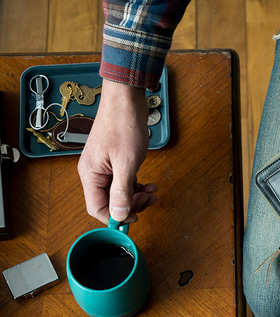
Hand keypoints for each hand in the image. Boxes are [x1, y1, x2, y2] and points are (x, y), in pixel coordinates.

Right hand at [78, 79, 157, 224]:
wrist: (127, 99)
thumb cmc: (123, 125)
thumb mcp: (126, 163)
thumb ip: (122, 192)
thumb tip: (119, 215)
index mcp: (90, 175)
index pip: (97, 209)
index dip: (116, 217)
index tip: (135, 217)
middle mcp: (94, 173)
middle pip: (109, 203)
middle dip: (131, 205)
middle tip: (148, 200)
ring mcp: (104, 167)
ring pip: (119, 193)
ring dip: (137, 196)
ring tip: (152, 192)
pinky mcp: (114, 162)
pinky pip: (123, 182)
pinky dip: (137, 186)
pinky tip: (149, 184)